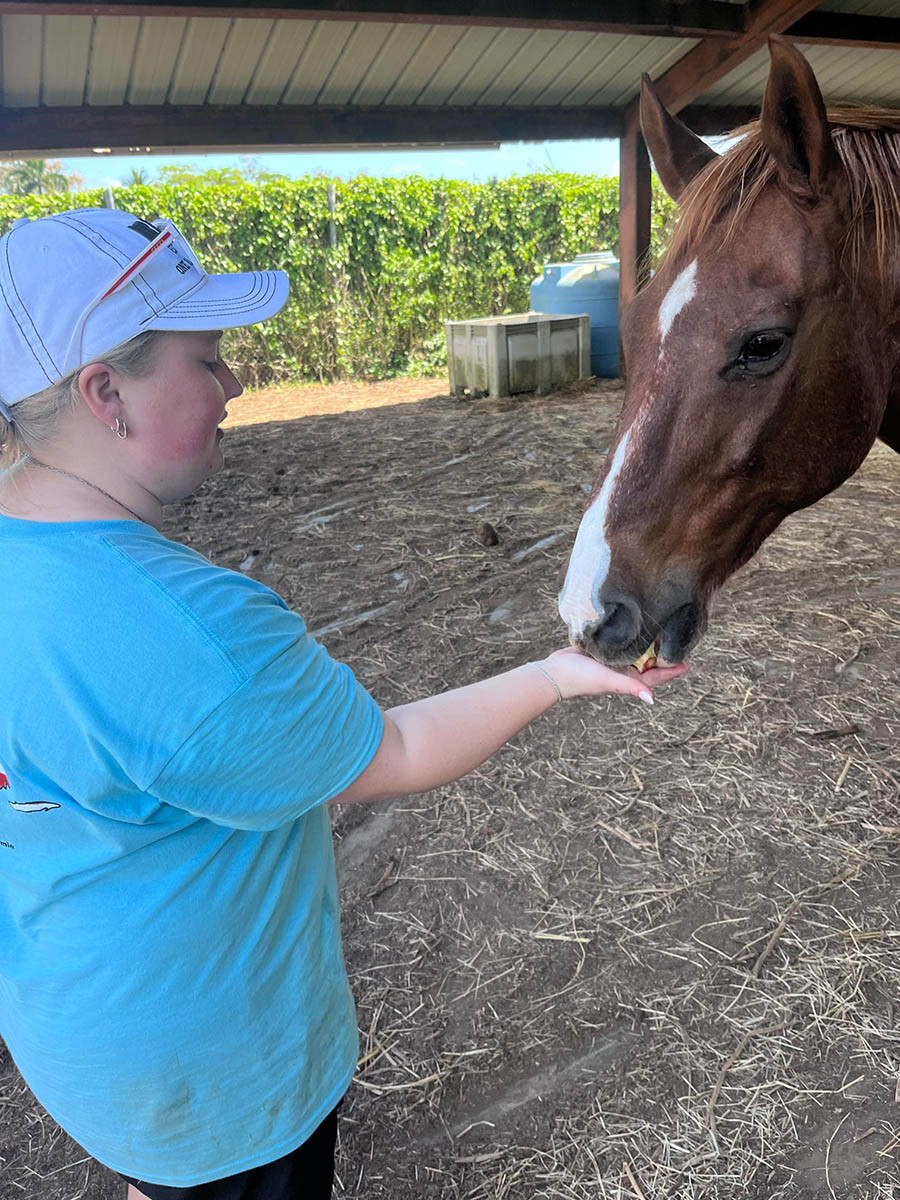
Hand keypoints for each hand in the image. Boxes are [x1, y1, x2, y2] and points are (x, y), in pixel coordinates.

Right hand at [541, 646, 687, 703]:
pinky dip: (629, 638)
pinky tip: (634, 628)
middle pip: (647, 662)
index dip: (671, 670)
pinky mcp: (600, 651)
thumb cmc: (582, 678)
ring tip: (660, 632)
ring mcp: (611, 661)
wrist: (554, 672)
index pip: (655, 675)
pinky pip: (620, 645)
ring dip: (647, 644)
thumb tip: (652, 699)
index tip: (687, 663)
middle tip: (676, 640)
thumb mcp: (609, 680)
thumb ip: (630, 686)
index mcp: (627, 678)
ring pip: (634, 652)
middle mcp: (622, 670)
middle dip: (661, 654)